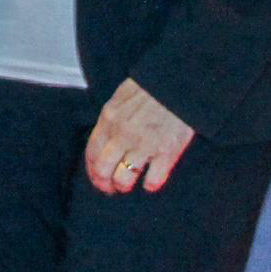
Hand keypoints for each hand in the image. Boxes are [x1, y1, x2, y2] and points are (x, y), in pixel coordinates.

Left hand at [85, 77, 193, 195]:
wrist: (177, 83)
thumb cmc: (150, 88)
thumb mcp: (121, 98)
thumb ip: (111, 119)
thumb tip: (105, 139)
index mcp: (109, 119)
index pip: (92, 153)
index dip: (92, 170)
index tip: (97, 178)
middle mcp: (123, 134)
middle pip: (103, 170)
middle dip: (104, 184)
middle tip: (111, 188)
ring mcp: (144, 145)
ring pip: (123, 180)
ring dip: (124, 186)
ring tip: (128, 185)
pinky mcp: (166, 153)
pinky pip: (152, 181)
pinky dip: (150, 185)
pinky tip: (151, 180)